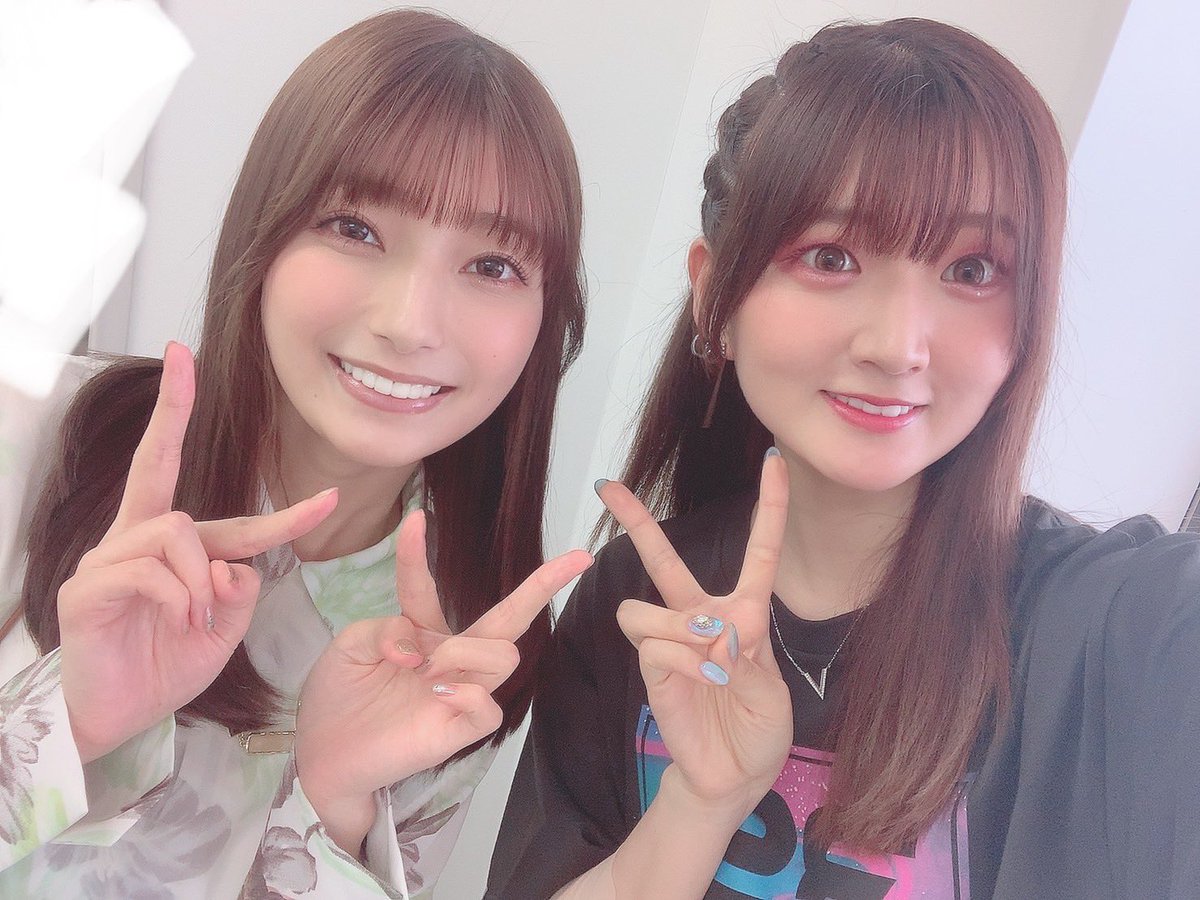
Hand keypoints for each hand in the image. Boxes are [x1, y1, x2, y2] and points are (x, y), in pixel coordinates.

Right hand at [58, 342, 337, 763]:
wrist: (112, 721)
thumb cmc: (163, 668)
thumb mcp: (221, 630)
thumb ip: (238, 592)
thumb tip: (237, 564)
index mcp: (175, 551)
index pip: (228, 517)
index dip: (282, 510)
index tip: (331, 497)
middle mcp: (137, 540)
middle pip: (156, 462)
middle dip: (171, 407)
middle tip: (180, 355)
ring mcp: (107, 559)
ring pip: (176, 529)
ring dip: (202, 574)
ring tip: (200, 617)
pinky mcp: (85, 589)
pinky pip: (147, 570)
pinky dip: (179, 595)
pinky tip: (182, 620)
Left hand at [294, 509, 591, 849]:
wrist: (322, 757)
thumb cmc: (337, 700)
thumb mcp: (350, 646)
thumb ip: (386, 627)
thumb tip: (420, 646)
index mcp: (421, 634)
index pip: (426, 587)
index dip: (415, 553)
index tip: (415, 517)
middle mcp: (450, 658)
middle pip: (511, 617)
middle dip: (546, 584)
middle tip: (580, 557)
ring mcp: (460, 692)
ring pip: (503, 654)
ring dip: (464, 651)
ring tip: (428, 671)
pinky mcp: (460, 729)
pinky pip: (488, 706)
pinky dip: (467, 692)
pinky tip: (438, 693)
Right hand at [597, 452, 792, 816]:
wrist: (738, 776)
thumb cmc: (759, 728)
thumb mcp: (773, 689)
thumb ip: (744, 654)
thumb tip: (704, 628)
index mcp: (745, 613)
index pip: (760, 551)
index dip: (770, 506)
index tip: (773, 459)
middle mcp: (703, 618)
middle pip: (665, 559)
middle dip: (636, 521)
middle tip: (606, 487)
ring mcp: (673, 643)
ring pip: (647, 608)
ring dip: (681, 631)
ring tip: (709, 668)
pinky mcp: (653, 671)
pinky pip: (653, 645)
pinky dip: (680, 662)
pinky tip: (700, 683)